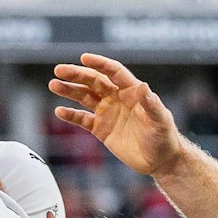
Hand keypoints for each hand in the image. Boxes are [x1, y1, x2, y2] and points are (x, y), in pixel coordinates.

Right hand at [49, 54, 187, 177]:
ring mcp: (107, 112)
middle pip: (94, 81)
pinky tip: (59, 111)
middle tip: (59, 70)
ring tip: (53, 85)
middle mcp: (117, 98)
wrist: (158, 159)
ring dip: (69, 91)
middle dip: (76, 75)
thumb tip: (143, 87)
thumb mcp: (160, 120)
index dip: (99, 64)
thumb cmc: (163, 137)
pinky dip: (71, 115)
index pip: (113, 72)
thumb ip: (151, 104)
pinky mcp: (100, 129)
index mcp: (131, 91)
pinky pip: (82, 119)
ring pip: (84, 97)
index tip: (84, 58)